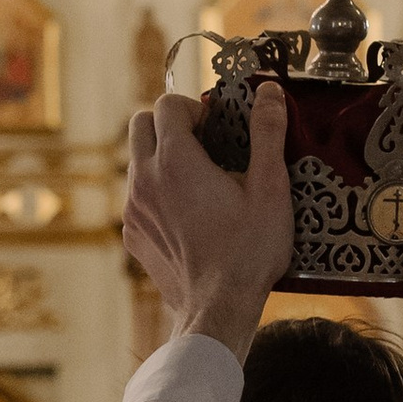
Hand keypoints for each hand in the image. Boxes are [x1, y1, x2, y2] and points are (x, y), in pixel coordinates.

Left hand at [123, 79, 291, 365]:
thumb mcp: (270, 188)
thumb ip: (267, 134)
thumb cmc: (248, 251)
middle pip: (140, 124)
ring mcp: (133, 209)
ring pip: (135, 161)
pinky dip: (155, 192)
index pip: (165, 104)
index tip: (215, 125)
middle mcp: (144, 179)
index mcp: (176, 161)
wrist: (217, 309)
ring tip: (199, 180)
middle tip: (203, 143)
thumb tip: (270, 92)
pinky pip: (136, 197)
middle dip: (169, 124)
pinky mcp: (131, 234)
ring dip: (161, 157)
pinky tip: (188, 213)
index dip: (192, 107)